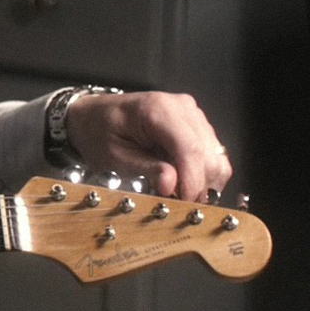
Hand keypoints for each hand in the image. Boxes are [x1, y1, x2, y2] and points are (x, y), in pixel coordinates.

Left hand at [59, 91, 232, 202]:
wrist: (93, 115)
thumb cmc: (100, 131)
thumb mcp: (113, 156)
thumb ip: (145, 169)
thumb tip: (171, 185)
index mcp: (158, 109)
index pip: (189, 149)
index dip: (192, 181)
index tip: (186, 203)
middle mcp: (182, 107)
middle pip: (209, 155)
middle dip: (197, 184)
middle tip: (176, 200)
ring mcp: (192, 114)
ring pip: (216, 157)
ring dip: (201, 180)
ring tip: (175, 188)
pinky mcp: (197, 125)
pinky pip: (212, 155)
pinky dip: (201, 172)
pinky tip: (179, 176)